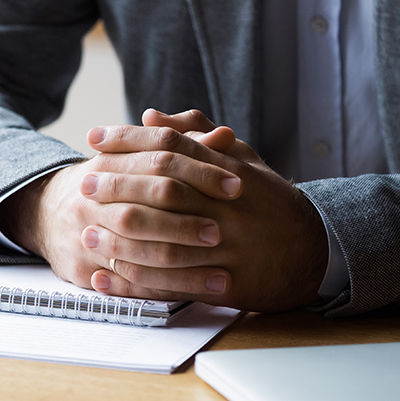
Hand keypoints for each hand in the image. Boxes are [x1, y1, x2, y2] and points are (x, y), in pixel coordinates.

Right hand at [0, 125, 244, 290]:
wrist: (46, 212)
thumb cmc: (108, 183)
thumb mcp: (137, 159)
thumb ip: (183, 145)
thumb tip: (224, 135)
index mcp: (109, 162)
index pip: (159, 158)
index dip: (201, 171)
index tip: (237, 185)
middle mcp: (92, 197)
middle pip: (143, 207)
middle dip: (186, 220)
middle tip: (224, 230)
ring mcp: (86, 234)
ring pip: (136, 250)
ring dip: (182, 263)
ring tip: (223, 272)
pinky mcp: (84, 268)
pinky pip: (130, 282)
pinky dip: (167, 289)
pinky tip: (200, 293)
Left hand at [82, 109, 329, 311]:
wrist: (315, 252)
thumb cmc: (268, 202)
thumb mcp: (242, 160)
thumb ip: (196, 137)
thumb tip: (149, 116)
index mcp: (230, 171)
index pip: (173, 147)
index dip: (130, 140)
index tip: (95, 136)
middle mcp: (229, 207)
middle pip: (165, 191)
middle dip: (118, 186)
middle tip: (84, 182)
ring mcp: (228, 248)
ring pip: (166, 241)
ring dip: (120, 239)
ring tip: (86, 233)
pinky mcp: (225, 284)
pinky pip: (173, 284)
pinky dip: (135, 283)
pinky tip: (105, 278)